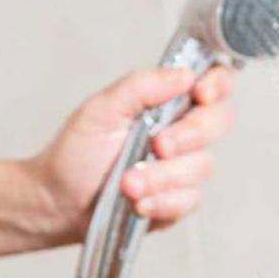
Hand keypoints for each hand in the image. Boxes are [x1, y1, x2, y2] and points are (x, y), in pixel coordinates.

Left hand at [31, 66, 235, 238]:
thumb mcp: (102, 108)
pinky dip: (162, 202)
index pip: (214, 83)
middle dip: (190, 135)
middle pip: (220, 122)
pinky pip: (189, 200)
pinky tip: (138, 202)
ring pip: (201, 167)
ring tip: (127, 183)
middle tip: (157, 145)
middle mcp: (183, 132)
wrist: (58, 200)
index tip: (200, 93)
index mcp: (168, 102)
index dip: (218, 85)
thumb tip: (184, 75)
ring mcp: (183, 168)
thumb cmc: (77, 152)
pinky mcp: (178, 201)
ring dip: (162, 176)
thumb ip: (142, 86)